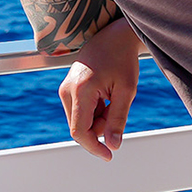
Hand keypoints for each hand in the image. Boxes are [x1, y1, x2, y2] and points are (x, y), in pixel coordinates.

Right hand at [58, 17, 139, 159]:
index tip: (109, 155)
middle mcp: (66, 90)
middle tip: (118, 107)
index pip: (80, 131)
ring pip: (80, 121)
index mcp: (80, 90)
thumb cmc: (123, 60)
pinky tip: (105, 94)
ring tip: (113, 97)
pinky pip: (80, 111)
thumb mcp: (127, 90)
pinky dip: (95, 111)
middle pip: (80, 128)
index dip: (94, 147)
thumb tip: (113, 145)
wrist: (114, 36)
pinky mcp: (67, 89)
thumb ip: (118, 119)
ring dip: (99, 119)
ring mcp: (64, 89)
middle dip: (101, 127)